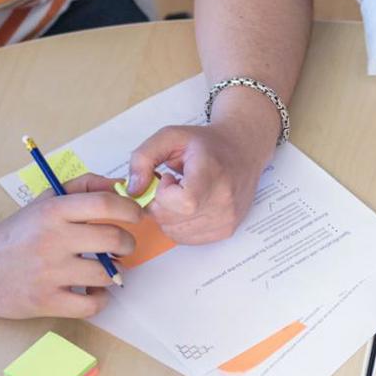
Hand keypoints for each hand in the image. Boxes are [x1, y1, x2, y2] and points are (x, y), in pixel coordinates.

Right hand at [0, 174, 139, 319]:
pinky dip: (99, 299)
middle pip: (113, 239)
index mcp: (54, 211)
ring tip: (103, 269)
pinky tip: (91, 291)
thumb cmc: (18, 232)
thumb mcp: (47, 200)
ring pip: (106, 274)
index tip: (135, 216)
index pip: (106, 204)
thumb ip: (84, 187)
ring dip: (113, 273)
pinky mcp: (46, 301)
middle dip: (128, 243)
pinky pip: (92, 304)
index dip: (130, 210)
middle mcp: (52, 239)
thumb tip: (121, 186)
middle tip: (123, 246)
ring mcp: (49, 273)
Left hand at [127, 117, 275, 244]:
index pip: (183, 202)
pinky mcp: (226, 230)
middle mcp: (224, 201)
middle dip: (159, 202)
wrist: (242, 151)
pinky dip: (179, 224)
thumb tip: (133, 190)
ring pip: (175, 232)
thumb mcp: (170, 136)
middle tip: (170, 184)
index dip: (165, 193)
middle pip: (172, 219)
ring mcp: (226, 219)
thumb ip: (143, 158)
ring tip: (181, 193)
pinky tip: (188, 205)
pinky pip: (186, 239)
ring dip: (168, 214)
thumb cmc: (207, 144)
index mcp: (213, 174)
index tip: (168, 177)